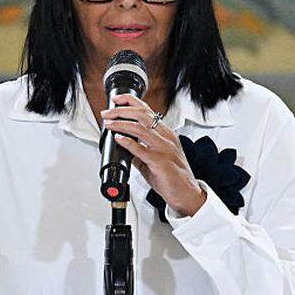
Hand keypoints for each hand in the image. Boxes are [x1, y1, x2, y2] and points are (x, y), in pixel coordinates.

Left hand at [102, 94, 206, 214]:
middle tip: (107, 113)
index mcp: (166, 134)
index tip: (116, 100)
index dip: (130, 102)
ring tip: (109, 124)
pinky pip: (142, 149)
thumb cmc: (173, 177)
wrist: (186, 193)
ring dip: (121, 123)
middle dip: (121, 111)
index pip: (147, 110)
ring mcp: (164, 149)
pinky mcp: (161, 162)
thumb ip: (141, 152)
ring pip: (141, 128)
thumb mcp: (155, 159)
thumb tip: (125, 148)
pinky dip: (128, 142)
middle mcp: (166, 137)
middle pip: (142, 115)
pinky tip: (119, 138)